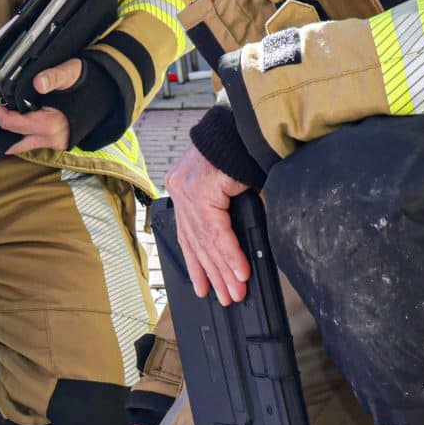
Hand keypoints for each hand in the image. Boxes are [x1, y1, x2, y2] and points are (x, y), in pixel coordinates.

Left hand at [0, 58, 82, 153]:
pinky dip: (18, 134)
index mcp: (51, 124)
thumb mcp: (71, 72)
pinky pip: (30, 143)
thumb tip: (39, 83)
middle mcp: (51, 139)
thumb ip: (54, 77)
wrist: (106, 94)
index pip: (13, 124)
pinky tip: (12, 121)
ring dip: (5, 135)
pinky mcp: (54, 142)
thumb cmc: (87, 82)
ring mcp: (53, 143)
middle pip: (13, 144)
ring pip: (21, 146)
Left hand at [164, 145, 253, 304]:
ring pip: (206, 242)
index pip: (188, 236)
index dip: (197, 265)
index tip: (204, 287)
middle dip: (214, 274)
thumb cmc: (238, 153)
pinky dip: (231, 255)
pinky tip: (240, 273)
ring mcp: (186, 191)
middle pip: (197, 243)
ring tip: (236, 292)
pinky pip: (217, 232)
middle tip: (226, 297)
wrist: (243, 127)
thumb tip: (235, 250)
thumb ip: (226, 216)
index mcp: (183, 189)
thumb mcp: (228, 189)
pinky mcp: (199, 192)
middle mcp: (180, 191)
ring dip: (224, 271)